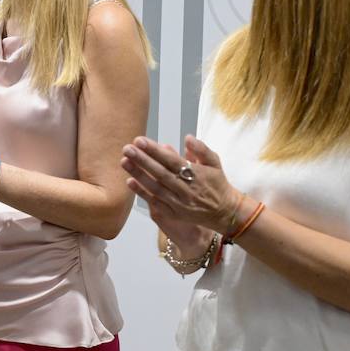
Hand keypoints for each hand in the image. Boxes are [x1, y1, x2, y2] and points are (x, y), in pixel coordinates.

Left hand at [120, 135, 240, 234]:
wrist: (225, 212)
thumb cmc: (217, 184)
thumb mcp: (215, 163)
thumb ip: (201, 150)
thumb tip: (187, 137)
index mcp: (196, 174)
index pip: (171, 160)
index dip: (155, 151)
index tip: (139, 141)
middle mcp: (186, 189)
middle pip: (160, 173)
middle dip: (142, 160)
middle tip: (127, 148)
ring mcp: (178, 202)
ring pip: (155, 187)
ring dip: (139, 174)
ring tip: (124, 162)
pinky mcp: (174, 213)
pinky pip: (155, 202)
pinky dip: (142, 193)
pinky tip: (129, 181)